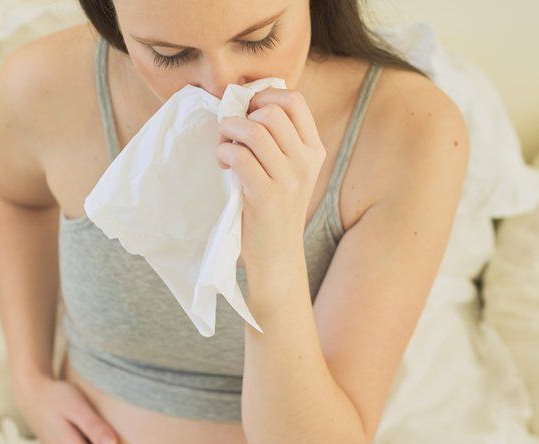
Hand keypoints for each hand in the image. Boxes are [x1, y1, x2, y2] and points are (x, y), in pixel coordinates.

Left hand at [217, 88, 325, 268]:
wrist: (278, 253)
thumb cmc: (275, 207)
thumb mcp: (290, 170)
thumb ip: (279, 140)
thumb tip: (244, 103)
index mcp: (314, 150)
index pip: (295, 100)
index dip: (265, 94)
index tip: (247, 110)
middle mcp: (306, 162)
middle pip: (272, 111)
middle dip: (242, 114)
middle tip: (230, 132)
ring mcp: (289, 179)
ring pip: (255, 131)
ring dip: (229, 131)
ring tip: (224, 146)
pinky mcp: (267, 196)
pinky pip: (240, 156)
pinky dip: (224, 152)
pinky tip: (224, 164)